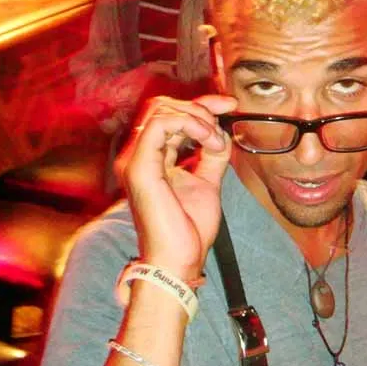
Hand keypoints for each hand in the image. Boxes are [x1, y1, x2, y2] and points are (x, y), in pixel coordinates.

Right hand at [118, 93, 237, 281]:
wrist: (179, 260)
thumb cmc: (189, 230)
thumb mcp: (207, 183)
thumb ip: (211, 156)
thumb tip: (223, 132)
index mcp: (151, 158)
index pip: (169, 115)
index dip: (202, 105)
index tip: (231, 106)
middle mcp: (138, 156)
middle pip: (162, 106)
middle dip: (200, 107)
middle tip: (225, 121)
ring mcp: (134, 160)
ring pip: (161, 109)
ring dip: (198, 118)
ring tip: (216, 142)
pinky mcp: (139, 166)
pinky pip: (161, 124)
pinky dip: (190, 125)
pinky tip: (208, 141)